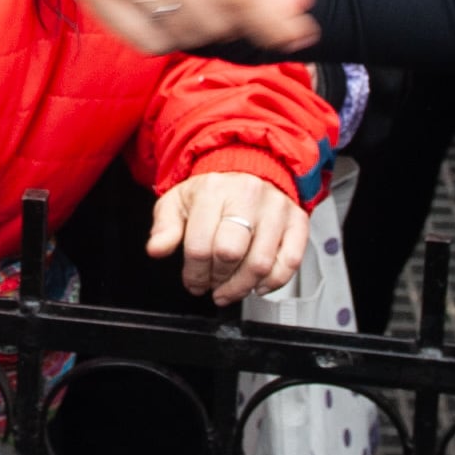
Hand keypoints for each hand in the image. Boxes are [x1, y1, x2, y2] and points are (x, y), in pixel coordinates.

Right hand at [73, 0, 319, 56]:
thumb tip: (296, 17)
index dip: (273, 23)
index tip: (294, 37)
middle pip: (213, 17)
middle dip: (236, 21)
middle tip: (232, 3)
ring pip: (183, 33)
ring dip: (203, 28)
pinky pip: (149, 43)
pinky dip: (168, 36)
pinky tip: (166, 6)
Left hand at [149, 172, 309, 304]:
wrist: (249, 164)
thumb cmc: (212, 190)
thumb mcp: (178, 201)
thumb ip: (165, 227)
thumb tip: (157, 249)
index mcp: (214, 190)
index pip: (200, 245)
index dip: (194, 273)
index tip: (193, 281)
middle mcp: (249, 196)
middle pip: (231, 254)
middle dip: (217, 279)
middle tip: (212, 285)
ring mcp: (277, 209)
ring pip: (261, 263)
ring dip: (242, 287)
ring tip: (230, 290)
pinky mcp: (297, 220)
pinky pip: (291, 261)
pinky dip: (274, 282)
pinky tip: (258, 285)